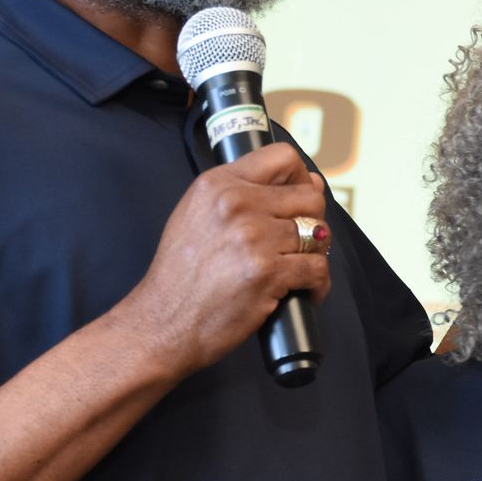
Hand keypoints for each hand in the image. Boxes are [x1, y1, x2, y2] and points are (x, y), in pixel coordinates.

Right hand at [118, 142, 331, 376]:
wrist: (163, 322)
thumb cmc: (180, 276)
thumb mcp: (196, 215)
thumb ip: (243, 194)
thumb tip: (308, 184)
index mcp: (218, 184)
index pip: (282, 158)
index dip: (300, 178)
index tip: (299, 200)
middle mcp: (237, 204)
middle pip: (309, 197)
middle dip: (314, 220)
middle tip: (302, 243)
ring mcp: (254, 238)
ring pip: (317, 233)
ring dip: (316, 254)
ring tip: (300, 269)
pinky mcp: (268, 273)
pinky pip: (317, 268)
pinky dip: (318, 284)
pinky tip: (305, 292)